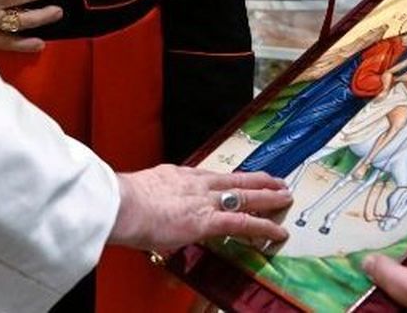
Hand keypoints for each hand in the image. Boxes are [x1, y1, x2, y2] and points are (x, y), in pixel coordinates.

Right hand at [109, 167, 290, 252]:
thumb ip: (151, 201)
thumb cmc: (122, 203)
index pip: (209, 177)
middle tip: (274, 180)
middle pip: (233, 179)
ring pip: (244, 195)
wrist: (122, 205)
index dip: (226, 179)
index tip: (235, 179)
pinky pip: (242, 223)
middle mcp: (195, 184)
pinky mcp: (208, 220)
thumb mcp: (139, 193)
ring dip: (267, 197)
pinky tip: (277, 230)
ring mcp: (204, 200)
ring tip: (284, 196)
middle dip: (256, 180)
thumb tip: (147, 213)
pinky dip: (262, 226)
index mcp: (176, 176)